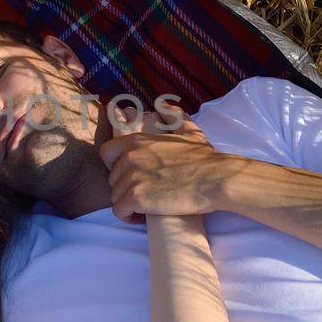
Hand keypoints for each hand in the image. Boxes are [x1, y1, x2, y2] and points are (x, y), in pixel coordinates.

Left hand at [98, 103, 228, 220]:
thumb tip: (162, 104)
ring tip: (144, 208)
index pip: (106, 153)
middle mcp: (129, 157)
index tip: (129, 174)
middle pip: (112, 178)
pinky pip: (120, 211)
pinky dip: (128, 216)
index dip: (114, 165)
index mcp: (136, 142)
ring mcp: (131, 177)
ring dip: (127, 203)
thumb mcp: (189, 130)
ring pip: (115, 196)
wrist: (216, 179)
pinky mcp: (137, 198)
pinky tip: (140, 216)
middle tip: (143, 194)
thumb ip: (173, 115)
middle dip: (124, 187)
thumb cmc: (204, 158)